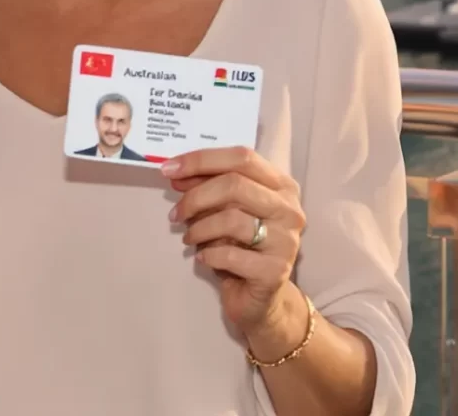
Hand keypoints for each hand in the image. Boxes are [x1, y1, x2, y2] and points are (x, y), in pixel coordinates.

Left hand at [164, 146, 306, 351]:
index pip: (241, 157)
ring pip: (232, 219)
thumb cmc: (241, 248)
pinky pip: (231, 255)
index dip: (202, 160)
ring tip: (189, 238)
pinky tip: (204, 258)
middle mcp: (289, 209)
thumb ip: (207, 188)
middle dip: (196, 197)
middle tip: (175, 213)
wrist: (261, 300)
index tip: (168, 168)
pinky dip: (208, 255)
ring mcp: (286, 240)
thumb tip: (175, 171)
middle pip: (235, 184)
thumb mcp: (225, 211)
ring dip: (200, 228)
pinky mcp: (275, 271)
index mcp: (281, 185)